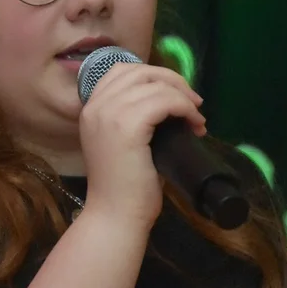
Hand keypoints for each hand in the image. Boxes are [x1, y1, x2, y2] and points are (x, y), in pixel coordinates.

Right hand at [79, 62, 205, 228]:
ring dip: (183, 96)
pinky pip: (165, 101)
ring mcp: (109, 114)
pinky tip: (194, 125)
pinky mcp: (128, 126)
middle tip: (194, 103)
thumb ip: (133, 119)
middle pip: (140, 71)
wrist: (115, 216)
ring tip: (196, 118)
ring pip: (156, 84)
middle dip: (173, 81)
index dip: (154, 77)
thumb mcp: (122, 143)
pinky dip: (185, 108)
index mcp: (91, 109)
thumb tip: (168, 104)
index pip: (122, 71)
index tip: (176, 97)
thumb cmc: (124, 188)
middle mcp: (95, 106)